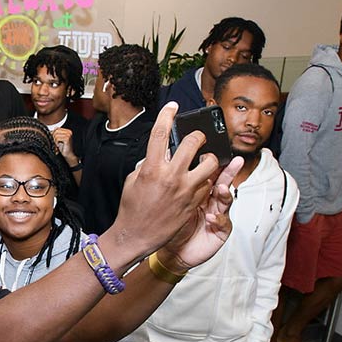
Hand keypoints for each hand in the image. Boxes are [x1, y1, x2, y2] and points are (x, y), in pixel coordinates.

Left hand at [51, 128, 76, 164]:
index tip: (53, 140)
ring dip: (54, 141)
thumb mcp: (59, 139)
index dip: (53, 134)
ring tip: (56, 145)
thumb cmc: (64, 147)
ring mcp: (68, 135)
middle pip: (56, 131)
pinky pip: (57, 138)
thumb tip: (55, 127)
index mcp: (67, 131)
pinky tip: (58, 146)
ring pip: (56, 135)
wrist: (68, 154)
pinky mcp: (67, 139)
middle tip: (55, 143)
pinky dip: (56, 142)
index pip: (56, 128)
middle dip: (53, 137)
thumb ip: (57, 133)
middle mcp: (69, 132)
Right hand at [110, 102, 225, 260]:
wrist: (137, 235)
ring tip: (204, 160)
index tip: (172, 106)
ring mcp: (186, 189)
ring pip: (210, 162)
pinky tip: (199, 181)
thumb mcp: (132, 181)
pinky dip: (206, 179)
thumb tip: (159, 154)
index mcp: (151, 168)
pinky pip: (208, 184)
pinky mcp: (194, 202)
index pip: (161, 132)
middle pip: (193, 142)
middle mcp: (171, 176)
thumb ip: (147, 164)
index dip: (167, 114)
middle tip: (197, 138)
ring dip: (208, 158)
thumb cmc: (131, 209)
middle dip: (198, 135)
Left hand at [160, 156, 240, 268]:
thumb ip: (171, 180)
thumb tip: (167, 158)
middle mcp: (209, 200)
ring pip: (226, 199)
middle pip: (223, 180)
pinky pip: (223, 223)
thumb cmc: (166, 223)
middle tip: (229, 161)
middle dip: (228, 170)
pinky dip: (218, 218)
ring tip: (219, 188)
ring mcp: (216, 214)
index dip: (212, 160)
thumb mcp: (167, 197)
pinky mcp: (220, 231)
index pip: (207, 171)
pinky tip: (210, 216)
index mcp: (197, 189)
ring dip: (224, 192)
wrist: (168, 250)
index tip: (213, 149)